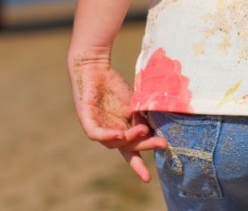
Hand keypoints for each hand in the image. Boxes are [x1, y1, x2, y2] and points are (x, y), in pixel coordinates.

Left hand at [68, 55, 167, 181]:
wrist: (94, 67)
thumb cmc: (112, 83)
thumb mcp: (133, 103)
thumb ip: (141, 117)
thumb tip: (158, 127)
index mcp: (119, 130)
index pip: (130, 151)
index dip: (137, 165)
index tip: (148, 180)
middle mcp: (108, 132)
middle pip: (126, 147)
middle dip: (144, 148)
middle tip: (162, 144)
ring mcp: (96, 127)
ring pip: (113, 143)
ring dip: (129, 139)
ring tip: (143, 129)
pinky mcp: (86, 118)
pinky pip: (95, 134)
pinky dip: (107, 136)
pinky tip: (119, 134)